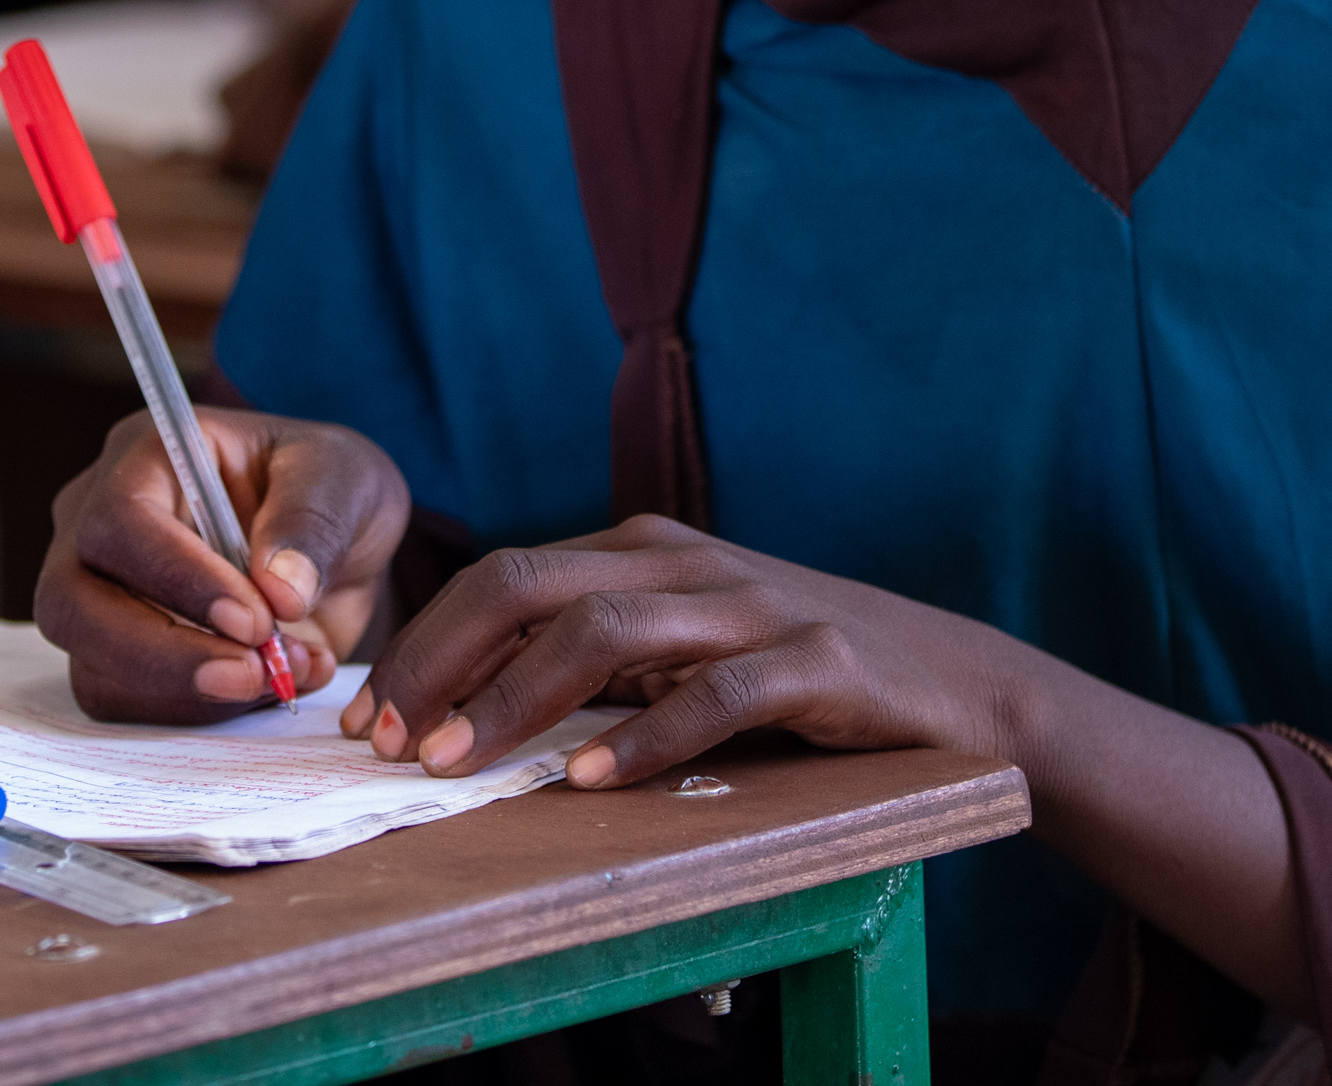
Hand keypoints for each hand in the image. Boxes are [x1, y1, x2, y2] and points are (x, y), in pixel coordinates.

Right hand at [37, 410, 408, 717]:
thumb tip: (278, 591)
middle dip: (162, 653)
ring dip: (187, 692)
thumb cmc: (325, 488)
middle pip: (71, 600)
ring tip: (281, 674)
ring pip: (92, 666)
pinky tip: (266, 685)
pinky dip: (196, 712)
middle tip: (251, 674)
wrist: (334, 544)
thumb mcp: (343, 480)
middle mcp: (97, 522)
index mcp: (146, 455)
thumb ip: (313, 523)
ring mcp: (96, 593)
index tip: (256, 620)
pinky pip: (125, 703)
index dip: (178, 577)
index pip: (122, 519)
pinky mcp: (115, 654)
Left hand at [353, 516, 1005, 790]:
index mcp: (640, 552)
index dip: (425, 646)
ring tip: (461, 763)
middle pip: (527, 586)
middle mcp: (684, 563)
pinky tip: (587, 780)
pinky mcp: (815, 663)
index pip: (501, 579)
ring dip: (518, 700)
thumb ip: (593, 662)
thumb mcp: (682, 652)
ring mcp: (750, 607)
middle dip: (443, 663)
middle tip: (389, 742)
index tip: (370, 720)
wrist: (962, 684)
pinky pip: (713, 696)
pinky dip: (641, 738)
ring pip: (604, 630)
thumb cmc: (797, 675)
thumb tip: (463, 706)